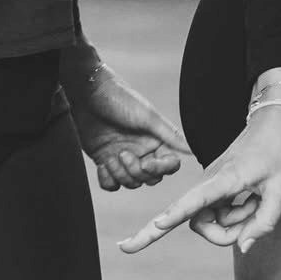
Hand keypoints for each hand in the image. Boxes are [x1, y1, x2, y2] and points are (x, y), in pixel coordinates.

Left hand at [72, 65, 189, 191]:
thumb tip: (193, 150)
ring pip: (131, 183)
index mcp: (156, 140)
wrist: (88, 95)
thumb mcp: (147, 117)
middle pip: (150, 179)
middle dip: (136, 172)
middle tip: (123, 153)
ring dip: (120, 174)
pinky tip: (102, 164)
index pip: (169, 165)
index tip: (146, 164)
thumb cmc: (120, 100)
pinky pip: (111, 184)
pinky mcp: (105, 161)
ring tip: (110, 156)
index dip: (160, 169)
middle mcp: (142, 151)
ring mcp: (124, 157)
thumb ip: (170, 135)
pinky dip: (107, 179)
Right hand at [116, 103, 280, 254]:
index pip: (195, 200)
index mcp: (226, 178)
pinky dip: (237, 214)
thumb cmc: (280, 150)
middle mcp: (211, 180)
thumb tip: (243, 248)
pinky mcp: (217, 186)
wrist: (275, 119)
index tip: (156, 225)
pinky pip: (219, 211)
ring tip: (259, 199)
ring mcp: (212, 183)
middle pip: (199, 221)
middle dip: (223, 234)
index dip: (175, 215)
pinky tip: (254, 199)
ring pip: (211, 219)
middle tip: (255, 219)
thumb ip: (264, 222)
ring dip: (236, 220)